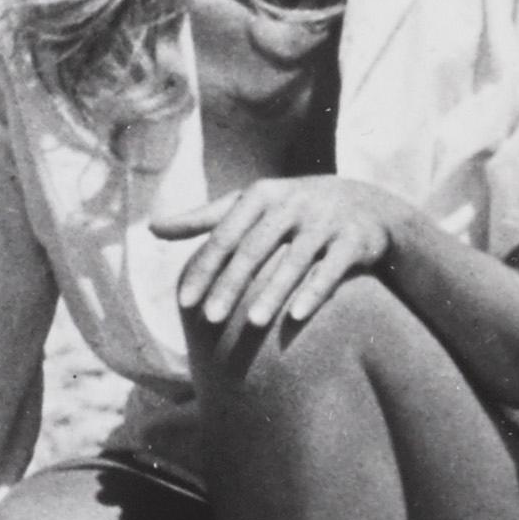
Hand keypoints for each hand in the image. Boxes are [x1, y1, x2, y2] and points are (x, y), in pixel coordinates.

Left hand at [151, 177, 414, 332]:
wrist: (367, 205)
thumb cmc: (291, 211)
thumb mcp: (250, 206)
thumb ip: (204, 219)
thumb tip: (151, 228)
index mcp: (261, 196)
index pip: (224, 236)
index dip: (204, 268)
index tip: (184, 301)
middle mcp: (293, 205)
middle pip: (255, 249)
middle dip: (232, 285)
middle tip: (211, 320)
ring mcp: (327, 221)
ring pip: (295, 260)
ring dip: (274, 292)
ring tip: (253, 324)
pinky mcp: (356, 239)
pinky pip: (333, 269)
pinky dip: (315, 292)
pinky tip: (296, 316)